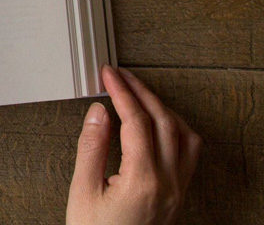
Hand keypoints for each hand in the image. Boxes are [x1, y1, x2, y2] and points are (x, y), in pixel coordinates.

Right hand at [66, 66, 201, 224]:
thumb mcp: (82, 191)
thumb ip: (92, 148)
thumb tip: (98, 112)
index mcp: (142, 180)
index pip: (137, 121)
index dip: (122, 92)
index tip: (108, 75)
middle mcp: (168, 183)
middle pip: (163, 121)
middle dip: (141, 92)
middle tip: (120, 76)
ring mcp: (178, 189)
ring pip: (183, 134)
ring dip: (162, 108)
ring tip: (138, 93)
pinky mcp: (178, 195)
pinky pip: (189, 152)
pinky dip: (175, 128)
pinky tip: (159, 123)